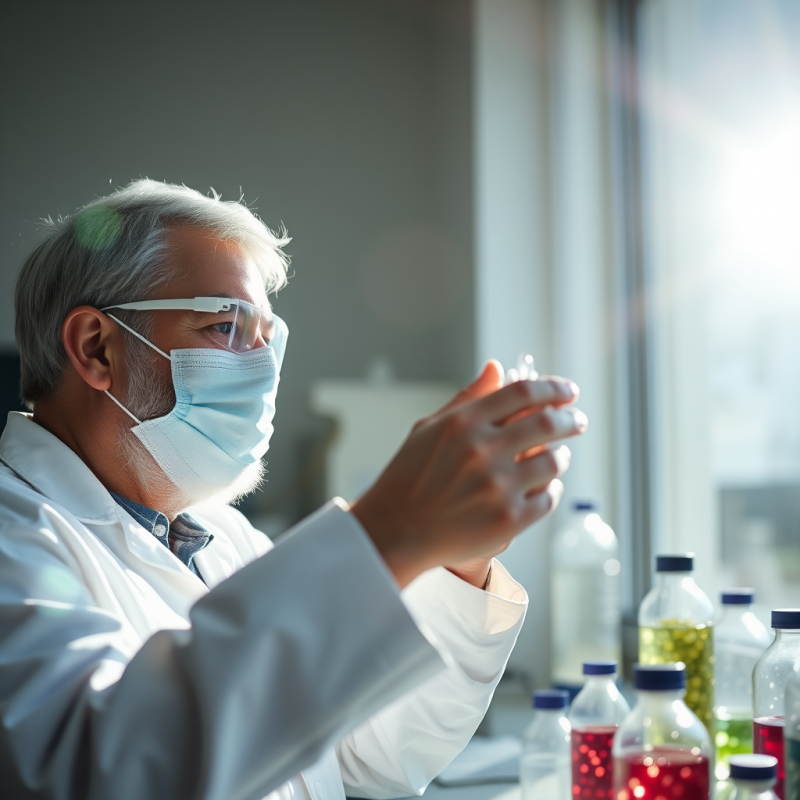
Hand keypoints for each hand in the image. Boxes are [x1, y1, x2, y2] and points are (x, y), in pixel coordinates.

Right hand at [351, 361, 586, 587]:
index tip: (568, 392)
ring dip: (562, 455)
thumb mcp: (429, 428)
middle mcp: (482, 451)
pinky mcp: (508, 520)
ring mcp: (497, 487)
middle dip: (570, 419)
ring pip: (553, 461)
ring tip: (560, 455)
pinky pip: (548, 499)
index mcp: (462, 423)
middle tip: (577, 420)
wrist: (395, 531)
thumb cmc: (409, 477)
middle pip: (547, 422)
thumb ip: (468, 397)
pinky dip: (552, 490)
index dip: (553, 388)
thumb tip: (496, 367)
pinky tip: (545, 486)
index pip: (523, 392)